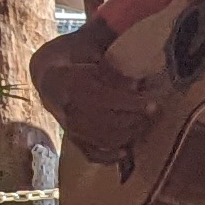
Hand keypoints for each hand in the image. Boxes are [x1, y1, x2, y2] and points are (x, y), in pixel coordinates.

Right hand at [32, 38, 157, 161]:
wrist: (50, 76)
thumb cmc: (78, 58)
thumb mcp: (92, 48)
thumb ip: (113, 63)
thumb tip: (138, 80)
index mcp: (73, 83)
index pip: (108, 99)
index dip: (133, 104)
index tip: (154, 105)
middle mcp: (70, 108)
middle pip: (109, 122)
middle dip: (136, 121)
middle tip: (153, 115)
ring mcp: (70, 127)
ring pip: (103, 139)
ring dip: (128, 136)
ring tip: (145, 126)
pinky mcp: (73, 139)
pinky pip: (91, 154)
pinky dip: (109, 156)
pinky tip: (125, 152)